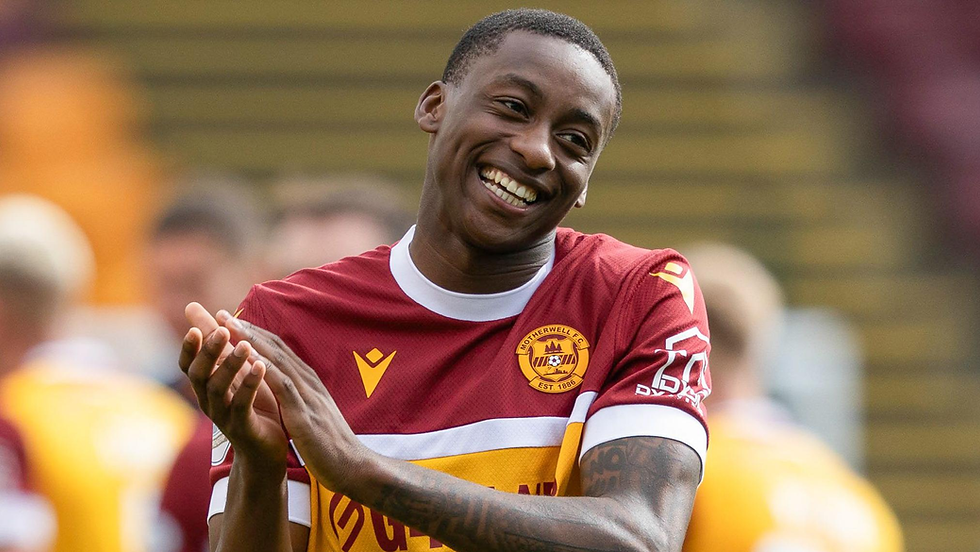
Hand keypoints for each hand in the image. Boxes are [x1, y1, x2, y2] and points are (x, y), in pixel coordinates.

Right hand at [180, 303, 287, 469]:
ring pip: (219, 389)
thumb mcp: (234, 370)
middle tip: (222, 330)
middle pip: (200, 374)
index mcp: (207, 387)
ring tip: (244, 346)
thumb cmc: (251, 405)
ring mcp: (224, 416)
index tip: (194, 326)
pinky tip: (261, 367)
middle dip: (209, 351)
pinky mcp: (243, 428)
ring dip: (231, 365)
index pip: (189, 365)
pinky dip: (250, 385)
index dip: (189, 347)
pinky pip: (242, 405)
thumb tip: (194, 308)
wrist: (266, 451)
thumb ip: (218, 343)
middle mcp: (209, 401)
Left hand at [219, 312, 364, 492]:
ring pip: (276, 360)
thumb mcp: (314, 416)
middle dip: (247, 330)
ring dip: (250, 341)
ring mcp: (307, 395)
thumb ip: (301, 401)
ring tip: (226, 326)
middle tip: (221, 314)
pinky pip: (281, 385)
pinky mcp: (304, 413)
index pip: (280, 352)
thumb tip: (286, 395)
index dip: (256, 336)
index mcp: (309, 384)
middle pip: (275, 348)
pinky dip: (263, 368)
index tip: (233, 323)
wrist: (354, 467)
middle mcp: (308, 383)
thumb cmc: (332, 446)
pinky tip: (245, 358)